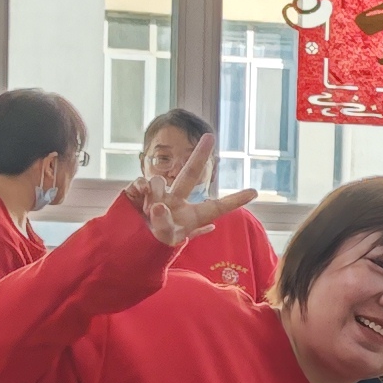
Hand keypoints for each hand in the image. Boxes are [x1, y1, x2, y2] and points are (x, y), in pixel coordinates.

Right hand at [135, 161, 259, 250]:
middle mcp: (176, 201)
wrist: (127, 246)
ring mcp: (157, 194)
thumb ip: (164, 225)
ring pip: (158, 182)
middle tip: (210, 135)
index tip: (255, 192)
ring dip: (153, 194)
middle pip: (189, 174)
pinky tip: (138, 198)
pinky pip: (141, 182)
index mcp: (191, 216)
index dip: (235, 200)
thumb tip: (158, 204)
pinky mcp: (138, 191)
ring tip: (147, 213)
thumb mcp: (164, 242)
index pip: (216, 207)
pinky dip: (140, 189)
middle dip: (200, 155)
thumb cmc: (152, 247)